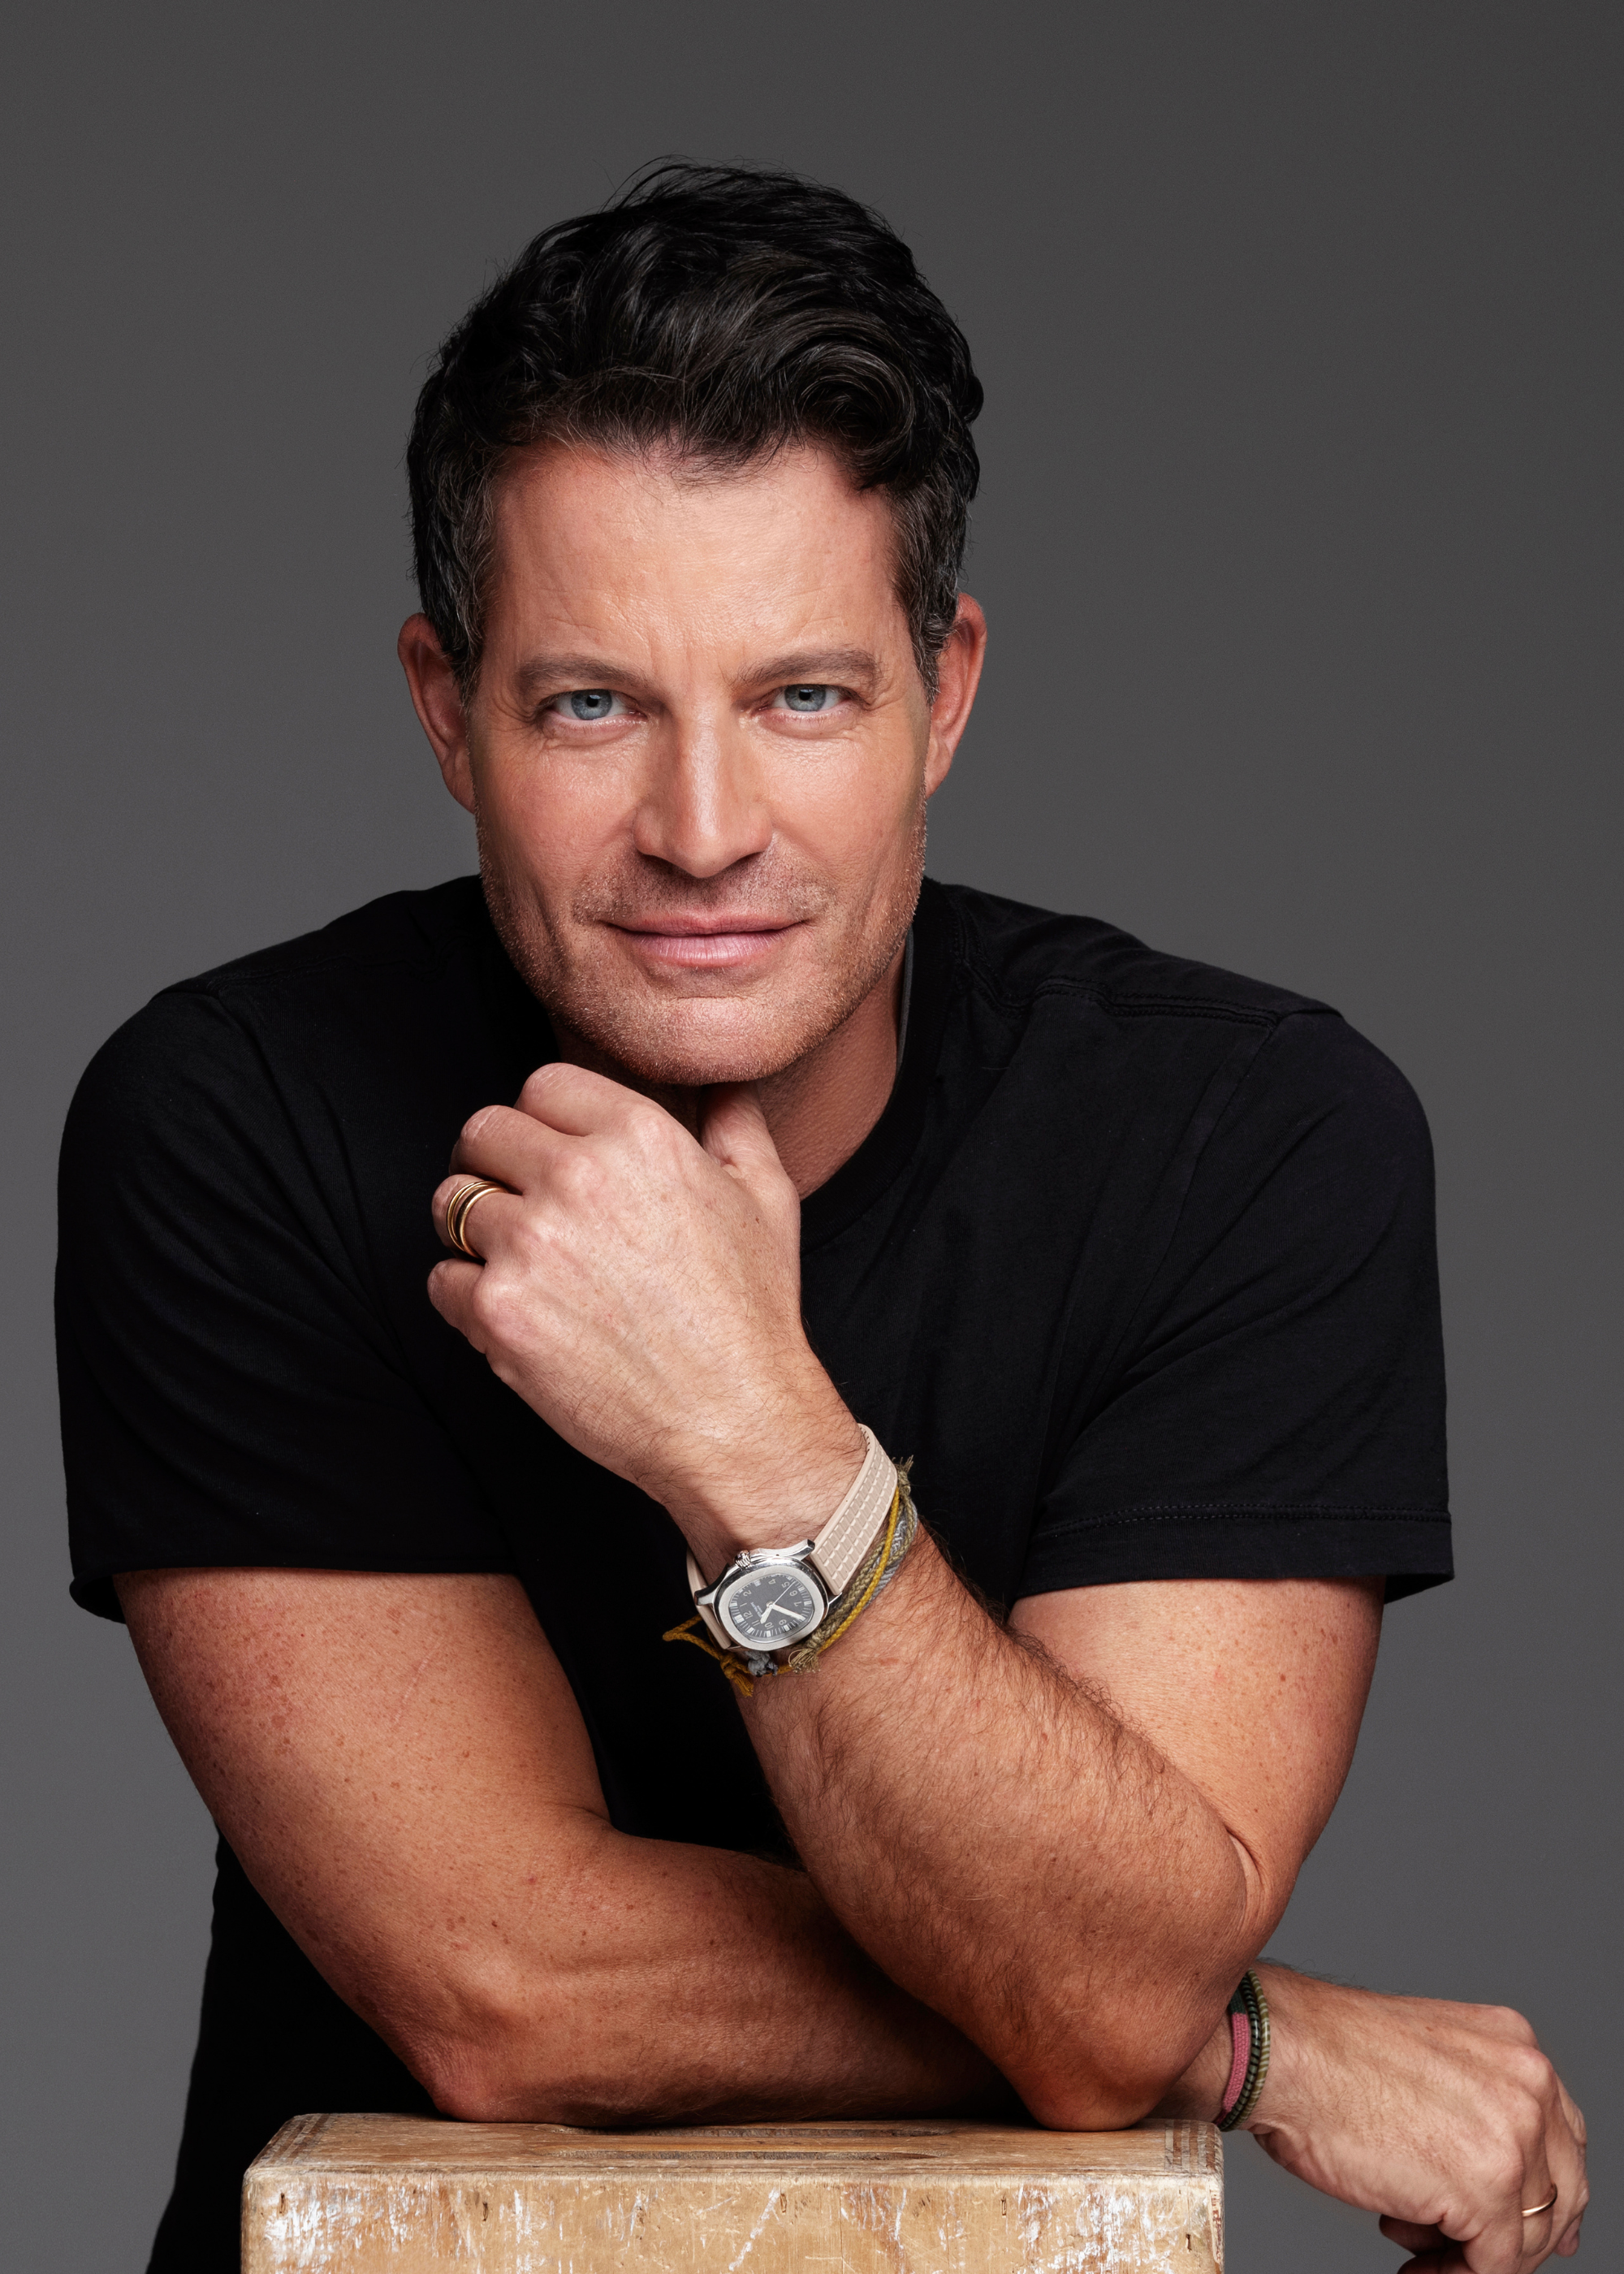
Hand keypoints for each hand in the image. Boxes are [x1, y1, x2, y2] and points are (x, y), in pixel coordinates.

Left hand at [429, 1065, 863, 1562]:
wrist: (734, 1419)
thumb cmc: (751, 1313)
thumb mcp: (767, 1196)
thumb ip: (735, 1122)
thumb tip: (720, 1083)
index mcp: (638, 1136)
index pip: (542, 1086)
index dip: (542, 1120)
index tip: (548, 1153)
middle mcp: (576, 1179)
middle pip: (481, 1132)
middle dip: (492, 1163)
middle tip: (515, 1202)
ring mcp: (529, 1244)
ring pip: (450, 1203)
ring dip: (473, 1230)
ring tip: (518, 1263)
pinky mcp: (498, 1310)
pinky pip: (441, 1279)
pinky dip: (467, 1299)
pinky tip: (519, 1316)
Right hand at [1246, 1966, 1586, 2270]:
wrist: (1284, 2053)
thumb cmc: (1328, 2055)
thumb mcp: (1429, 2062)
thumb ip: (1477, 2106)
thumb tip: (1506, 2181)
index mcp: (1515, 2047)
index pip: (1563, 2137)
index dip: (1547, 2190)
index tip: (1532, 2228)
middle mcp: (1528, 2085)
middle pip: (1560, 2191)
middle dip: (1516, 2232)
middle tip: (1464, 2249)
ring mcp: (1515, 2137)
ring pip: (1528, 2236)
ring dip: (1474, 2255)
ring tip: (1416, 2245)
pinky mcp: (1487, 2189)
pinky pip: (1494, 2266)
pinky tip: (1415, 2267)